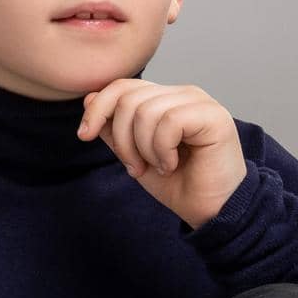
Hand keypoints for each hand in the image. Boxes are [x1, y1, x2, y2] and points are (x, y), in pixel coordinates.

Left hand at [77, 79, 247, 229]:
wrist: (211, 212)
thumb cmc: (179, 185)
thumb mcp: (135, 156)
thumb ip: (114, 129)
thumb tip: (90, 98)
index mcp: (165, 99)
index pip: (123, 86)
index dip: (98, 108)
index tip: (83, 135)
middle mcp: (183, 94)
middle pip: (129, 98)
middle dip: (122, 139)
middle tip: (136, 168)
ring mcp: (199, 102)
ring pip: (146, 111)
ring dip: (144, 149)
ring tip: (160, 167)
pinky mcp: (213, 116)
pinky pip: (168, 122)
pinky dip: (162, 150)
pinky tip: (174, 164)